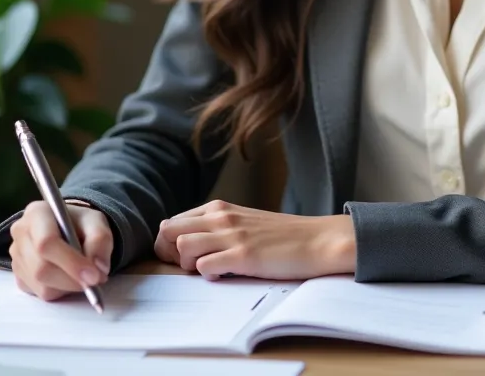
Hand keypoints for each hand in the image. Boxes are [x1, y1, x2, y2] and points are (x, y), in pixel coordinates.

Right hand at [9, 200, 111, 301]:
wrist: (68, 228)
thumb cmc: (80, 223)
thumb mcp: (96, 221)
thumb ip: (100, 240)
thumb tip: (99, 268)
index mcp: (36, 213)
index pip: (47, 243)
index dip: (71, 262)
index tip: (93, 276)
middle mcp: (20, 234)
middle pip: (41, 268)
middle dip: (71, 279)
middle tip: (95, 281)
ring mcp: (16, 257)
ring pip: (41, 286)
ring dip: (67, 286)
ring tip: (82, 274)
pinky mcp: (18, 276)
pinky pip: (39, 293)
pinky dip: (59, 290)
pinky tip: (68, 276)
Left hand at [154, 200, 355, 280]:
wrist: (316, 240)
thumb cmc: (280, 236)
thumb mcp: (244, 222)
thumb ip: (217, 227)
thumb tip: (184, 242)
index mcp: (220, 208)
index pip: (171, 222)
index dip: (168, 244)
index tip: (183, 258)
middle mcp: (222, 217)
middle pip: (168, 232)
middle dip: (169, 254)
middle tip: (189, 268)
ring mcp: (232, 235)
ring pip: (182, 248)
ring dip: (188, 265)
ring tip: (209, 270)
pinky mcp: (242, 255)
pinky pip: (204, 268)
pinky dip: (208, 276)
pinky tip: (225, 275)